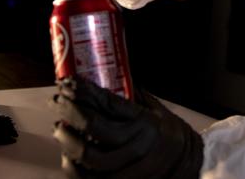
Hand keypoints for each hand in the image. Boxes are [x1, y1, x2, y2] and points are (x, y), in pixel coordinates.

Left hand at [50, 77, 203, 178]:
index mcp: (144, 121)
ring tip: (59, 129)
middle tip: (57, 102)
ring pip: (88, 156)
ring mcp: (128, 167)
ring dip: (68, 140)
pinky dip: (73, 167)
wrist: (186, 165)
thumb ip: (130, 96)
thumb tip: (102, 76)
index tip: (68, 83)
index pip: (108, 103)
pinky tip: (67, 156)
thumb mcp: (154, 109)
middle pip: (94, 126)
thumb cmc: (168, 133)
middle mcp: (136, 144)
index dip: (84, 91)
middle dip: (70, 111)